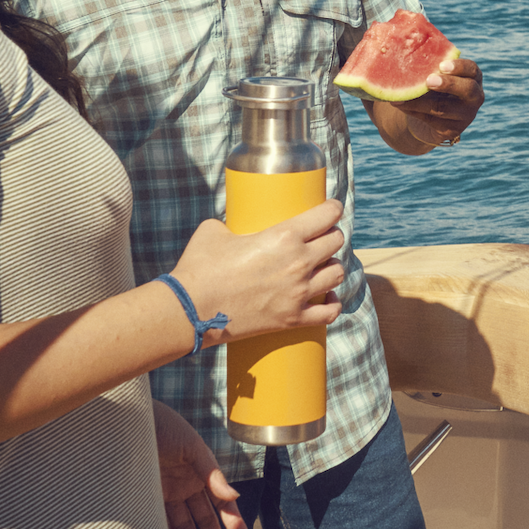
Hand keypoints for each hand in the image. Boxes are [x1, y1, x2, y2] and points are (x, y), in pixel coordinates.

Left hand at [153, 400, 249, 528]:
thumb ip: (211, 473)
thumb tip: (233, 497)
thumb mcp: (191, 447)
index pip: (222, 503)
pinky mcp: (148, 498)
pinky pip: (162, 522)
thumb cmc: (164, 427)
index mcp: (203, 473)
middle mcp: (187, 486)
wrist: (127, 420)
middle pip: (206, 519)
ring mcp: (168, 494)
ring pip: (186, 526)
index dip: (233, 523)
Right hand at [168, 199, 346, 345]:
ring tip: (323, 265)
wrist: (190, 310)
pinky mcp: (293, 319)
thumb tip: (233, 226)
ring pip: (337, 274)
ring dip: (332, 267)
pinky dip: (333, 304)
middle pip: (335, 243)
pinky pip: (329, 313)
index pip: (326, 216)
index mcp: (284, 237)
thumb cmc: (199, 267)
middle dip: (332, 236)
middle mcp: (298, 263)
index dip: (333, 209)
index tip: (333, 209)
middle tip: (323, 237)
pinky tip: (329, 297)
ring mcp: (298, 293)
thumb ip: (231, 224)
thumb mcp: (214, 231)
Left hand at [393, 58, 483, 146]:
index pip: (472, 69)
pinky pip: (431, 120)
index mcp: (472, 77)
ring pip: (443, 108)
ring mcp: (465, 115)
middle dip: (449, 84)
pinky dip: (412, 110)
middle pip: (468, 90)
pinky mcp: (452, 130)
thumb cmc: (434, 86)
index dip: (459, 67)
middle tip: (429, 81)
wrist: (431, 117)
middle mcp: (474, 96)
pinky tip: (398, 103)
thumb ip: (429, 62)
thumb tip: (404, 39)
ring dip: (420, 101)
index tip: (442, 65)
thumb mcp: (436, 73)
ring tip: (401, 94)